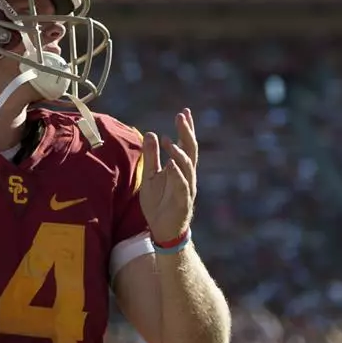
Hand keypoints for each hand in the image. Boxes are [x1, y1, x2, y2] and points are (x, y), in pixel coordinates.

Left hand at [139, 109, 197, 243]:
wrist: (162, 230)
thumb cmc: (159, 203)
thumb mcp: (151, 176)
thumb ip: (152, 156)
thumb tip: (153, 133)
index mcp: (180, 168)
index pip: (185, 145)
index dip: (186, 129)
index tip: (184, 112)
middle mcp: (187, 175)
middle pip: (190, 150)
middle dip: (186, 133)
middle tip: (181, 116)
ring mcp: (187, 187)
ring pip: (187, 166)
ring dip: (178, 152)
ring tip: (168, 140)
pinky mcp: (183, 201)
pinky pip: (182, 185)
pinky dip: (178, 173)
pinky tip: (171, 164)